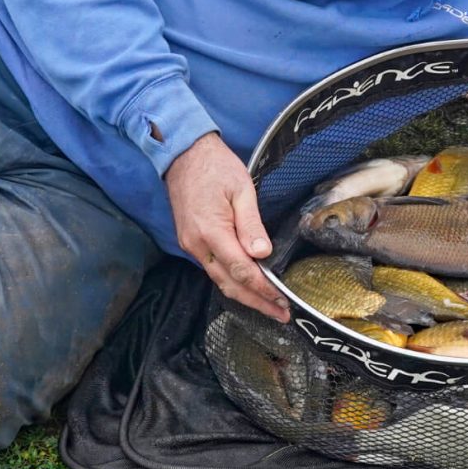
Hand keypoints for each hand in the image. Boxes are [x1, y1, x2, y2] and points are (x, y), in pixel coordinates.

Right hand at [164, 132, 289, 321]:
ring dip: (244, 295)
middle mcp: (197, 245)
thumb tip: (263, 254)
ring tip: (269, 306)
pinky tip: (247, 286)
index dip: (264, 289)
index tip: (283, 300)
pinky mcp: (190, 241)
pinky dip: (231, 281)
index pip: (242, 270)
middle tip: (281, 314)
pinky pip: (213, 269)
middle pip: (229, 284)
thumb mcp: (241, 189)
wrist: (184, 154)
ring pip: (219, 280)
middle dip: (256, 302)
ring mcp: (191, 245)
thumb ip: (251, 224)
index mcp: (211, 231)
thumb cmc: (216, 167)